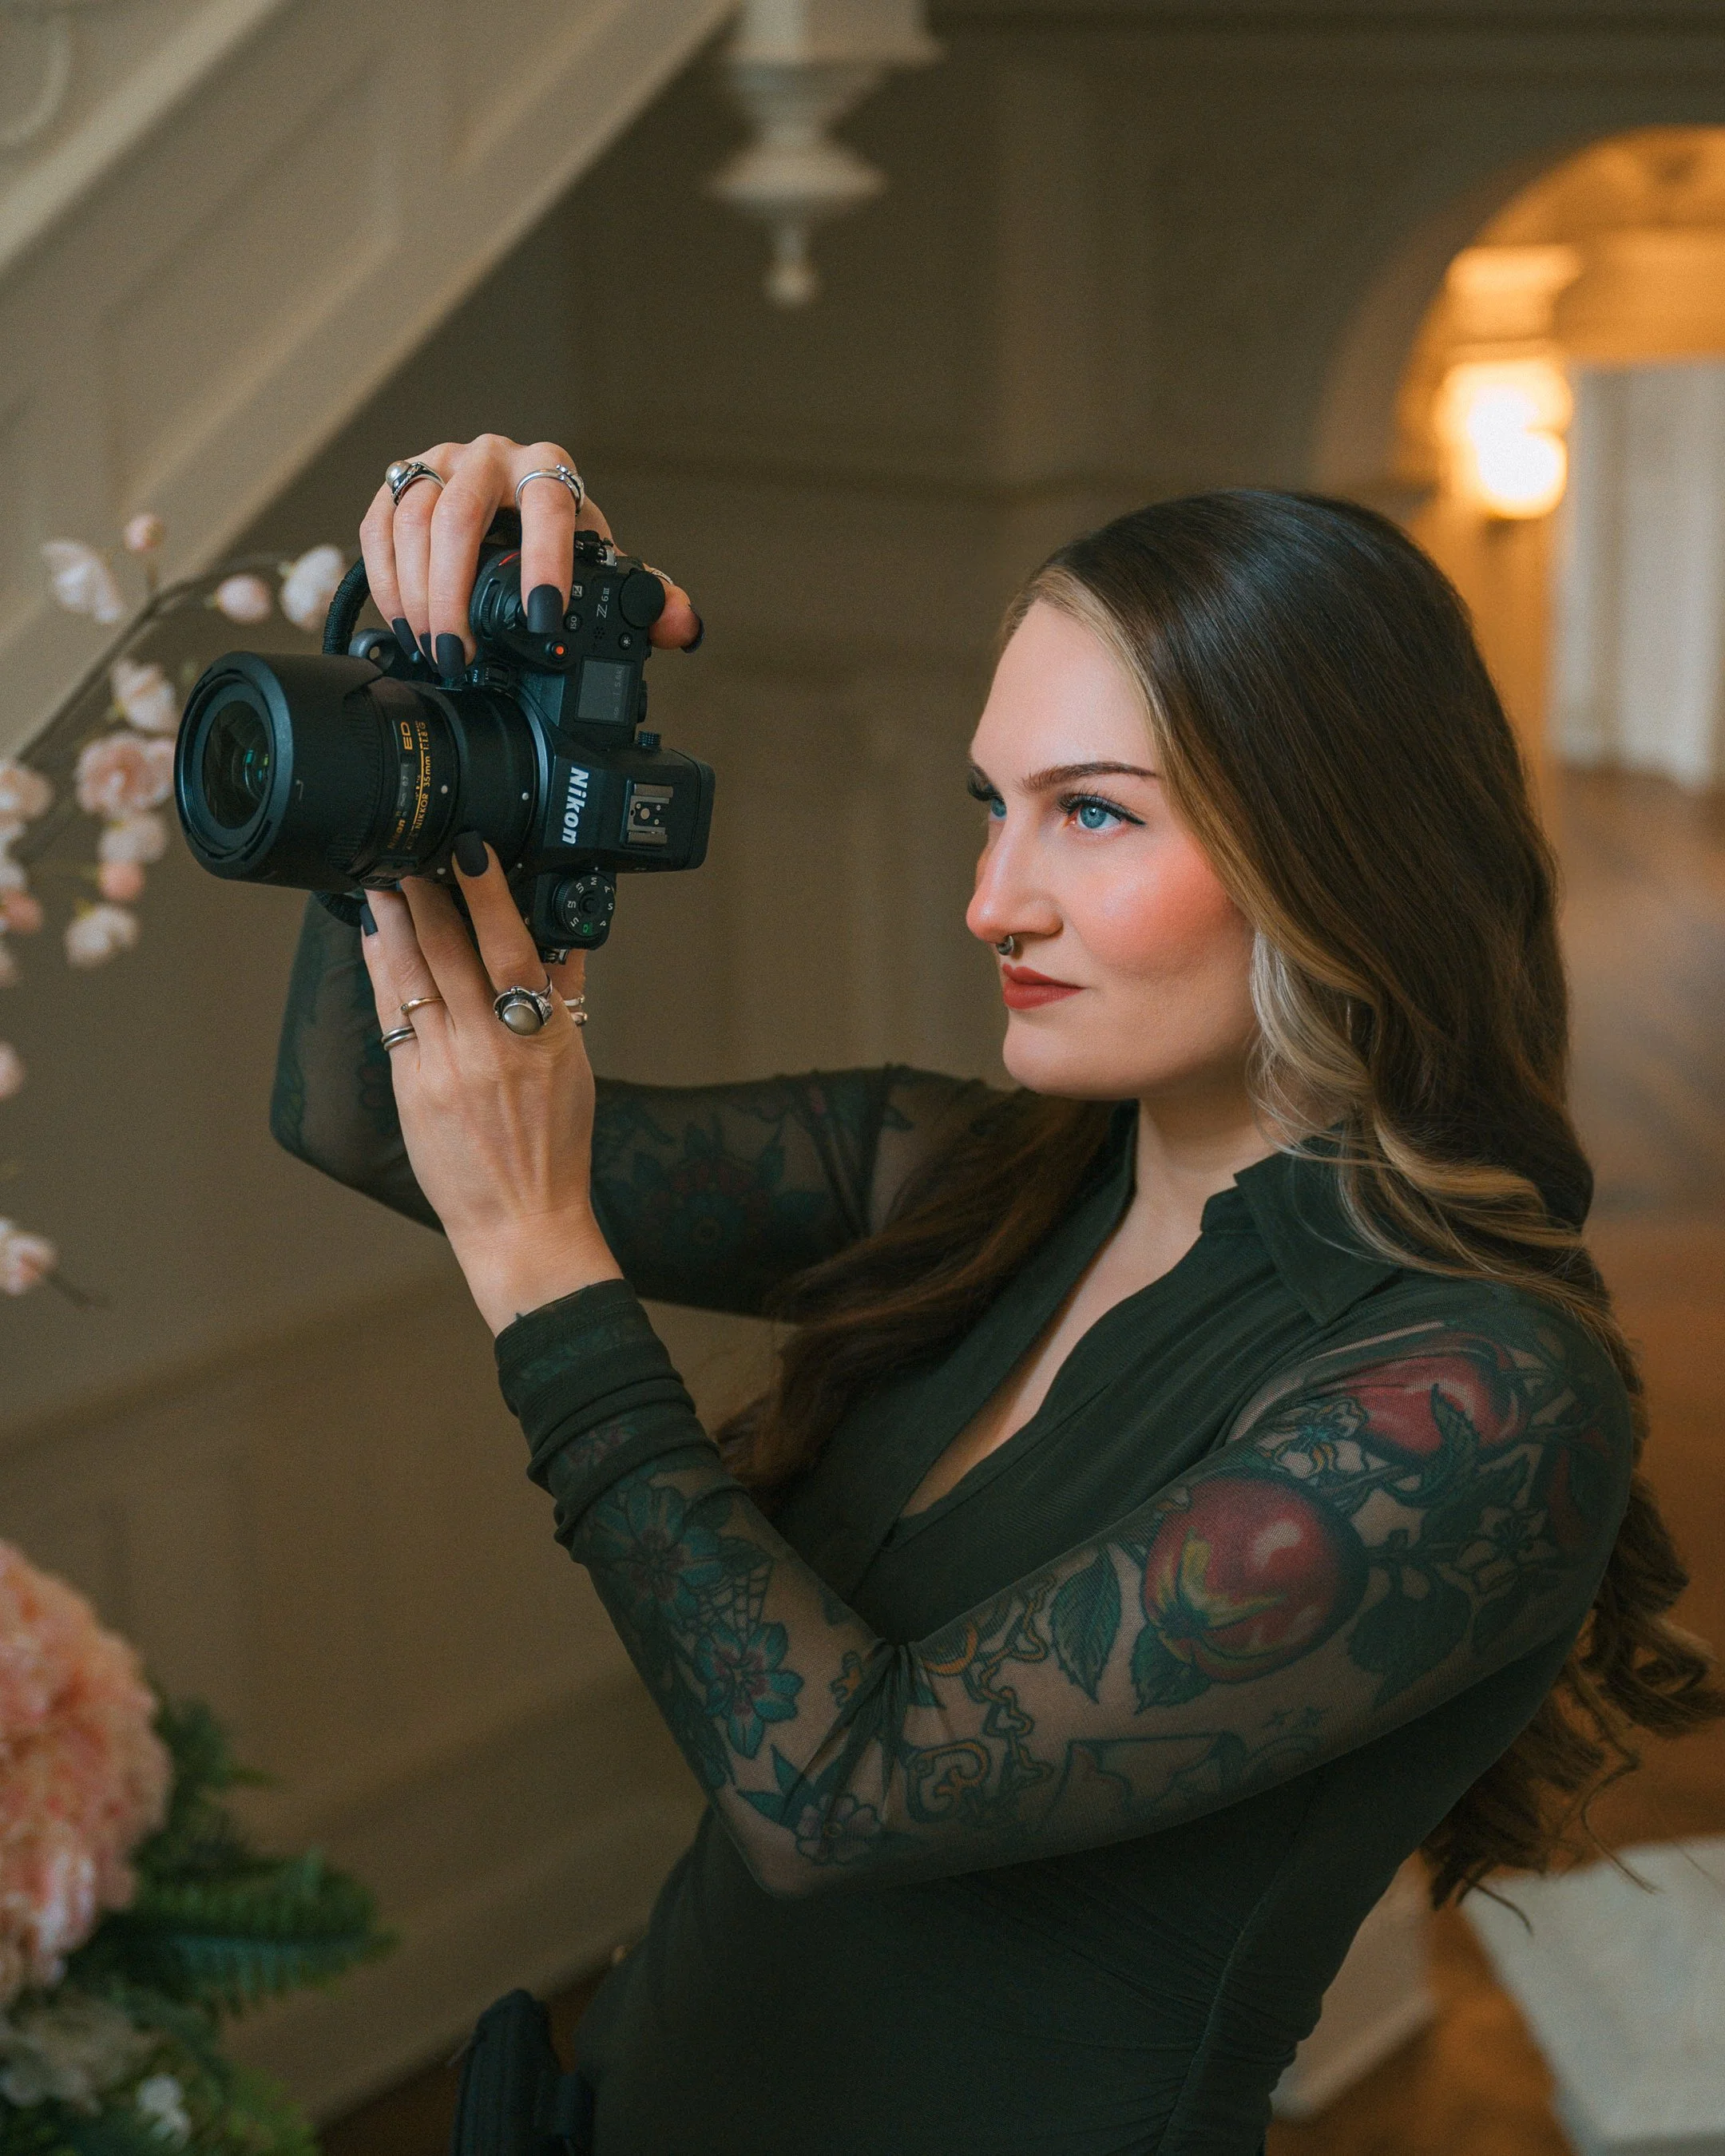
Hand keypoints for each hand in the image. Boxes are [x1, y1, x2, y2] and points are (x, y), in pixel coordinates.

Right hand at [359, 433, 700, 670]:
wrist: (512, 509)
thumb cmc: (560, 541)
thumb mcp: (603, 567)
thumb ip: (648, 600)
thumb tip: (683, 626)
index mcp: (549, 471)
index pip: (547, 507)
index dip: (544, 563)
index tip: (543, 618)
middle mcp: (490, 458)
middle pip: (459, 514)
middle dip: (455, 593)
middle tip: (462, 654)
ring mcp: (440, 465)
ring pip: (412, 520)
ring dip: (416, 593)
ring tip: (436, 649)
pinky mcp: (399, 484)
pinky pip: (377, 525)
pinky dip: (385, 580)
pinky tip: (404, 623)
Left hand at [359, 841, 622, 1333]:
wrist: (523, 1220)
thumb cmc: (554, 1145)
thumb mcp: (575, 1066)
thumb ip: (564, 1000)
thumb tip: (565, 941)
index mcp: (542, 1038)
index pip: (514, 950)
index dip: (488, 897)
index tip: (470, 852)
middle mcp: (490, 1049)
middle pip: (449, 953)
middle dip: (423, 893)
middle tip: (404, 846)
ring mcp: (445, 1069)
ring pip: (412, 978)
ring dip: (393, 922)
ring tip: (378, 877)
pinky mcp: (411, 1088)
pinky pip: (392, 1016)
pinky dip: (382, 972)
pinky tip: (375, 939)